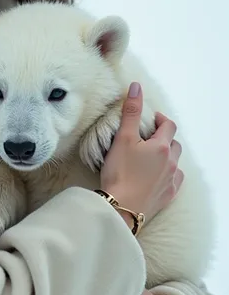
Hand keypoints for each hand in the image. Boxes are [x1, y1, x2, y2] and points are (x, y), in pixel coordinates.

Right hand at [100, 82, 183, 223]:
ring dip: (167, 156)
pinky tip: (157, 176)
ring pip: (176, 162)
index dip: (160, 119)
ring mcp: (171, 181)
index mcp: (162, 147)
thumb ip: (131, 112)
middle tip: (147, 138)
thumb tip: (136, 87)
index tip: (149, 119)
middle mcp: (172, 163)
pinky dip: (168, 174)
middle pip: (174, 144)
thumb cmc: (120, 173)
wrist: (121, 208)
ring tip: (150, 157)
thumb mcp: (123, 138)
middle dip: (163, 137)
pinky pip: (174, 180)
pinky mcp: (167, 196)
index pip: (168, 125)